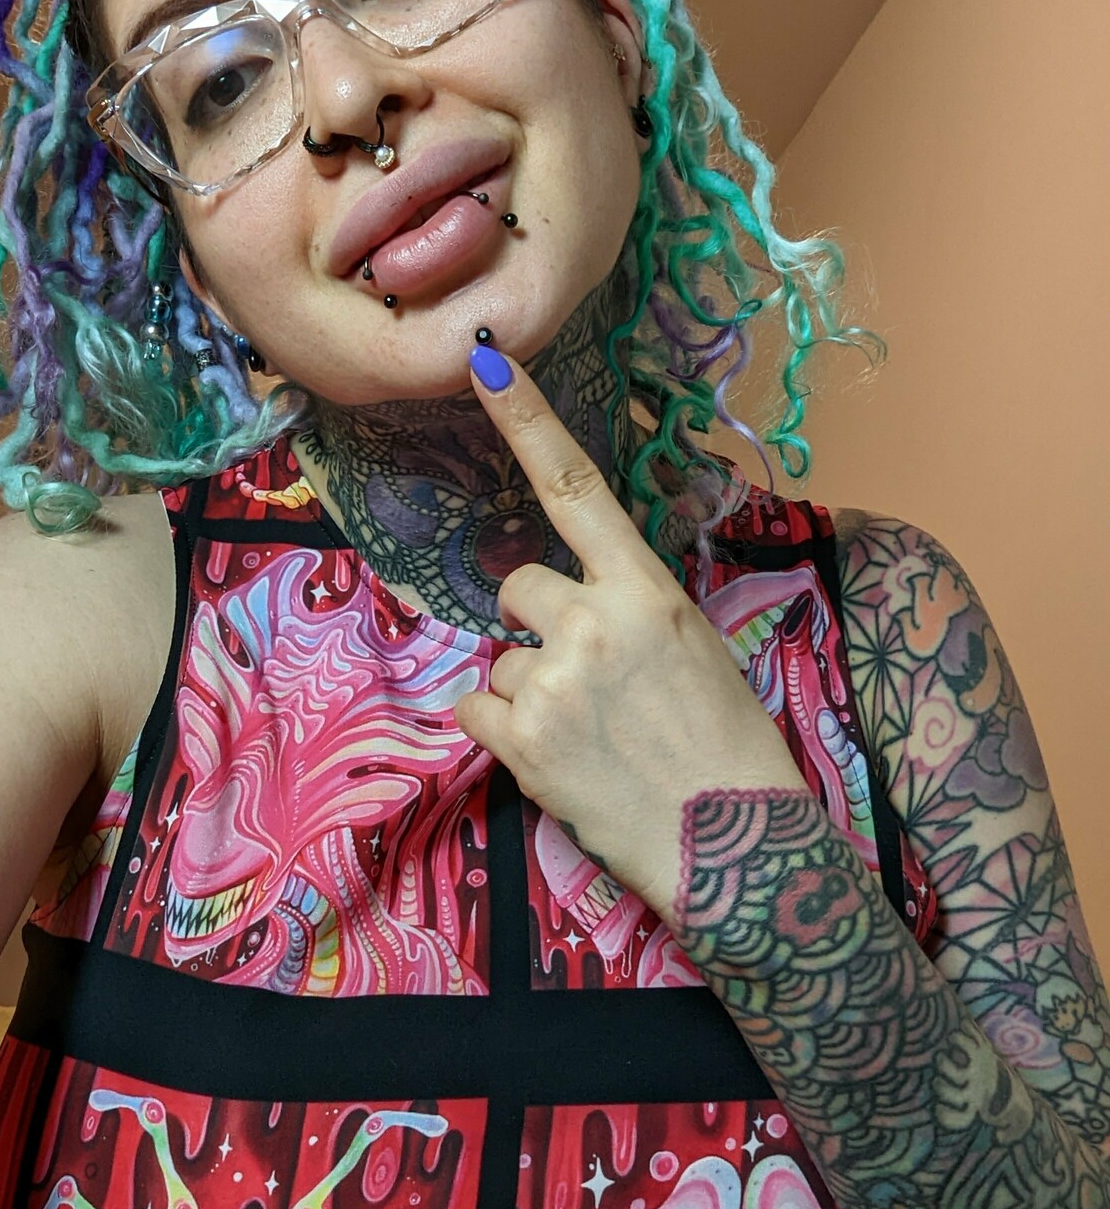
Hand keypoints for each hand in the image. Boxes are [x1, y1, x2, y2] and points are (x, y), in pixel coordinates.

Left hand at [453, 345, 809, 921]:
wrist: (734, 846)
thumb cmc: (726, 747)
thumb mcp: (695, 649)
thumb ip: (630, 610)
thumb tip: (577, 599)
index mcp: (648, 590)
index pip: (576, 488)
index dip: (527, 421)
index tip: (484, 362)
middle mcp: (594, 622)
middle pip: (516, 585)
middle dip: (534, 623)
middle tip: (584, 680)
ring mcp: (552, 679)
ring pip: (496, 657)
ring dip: (524, 691)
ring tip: (586, 736)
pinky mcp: (520, 739)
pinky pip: (475, 709)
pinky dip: (504, 735)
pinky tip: (557, 758)